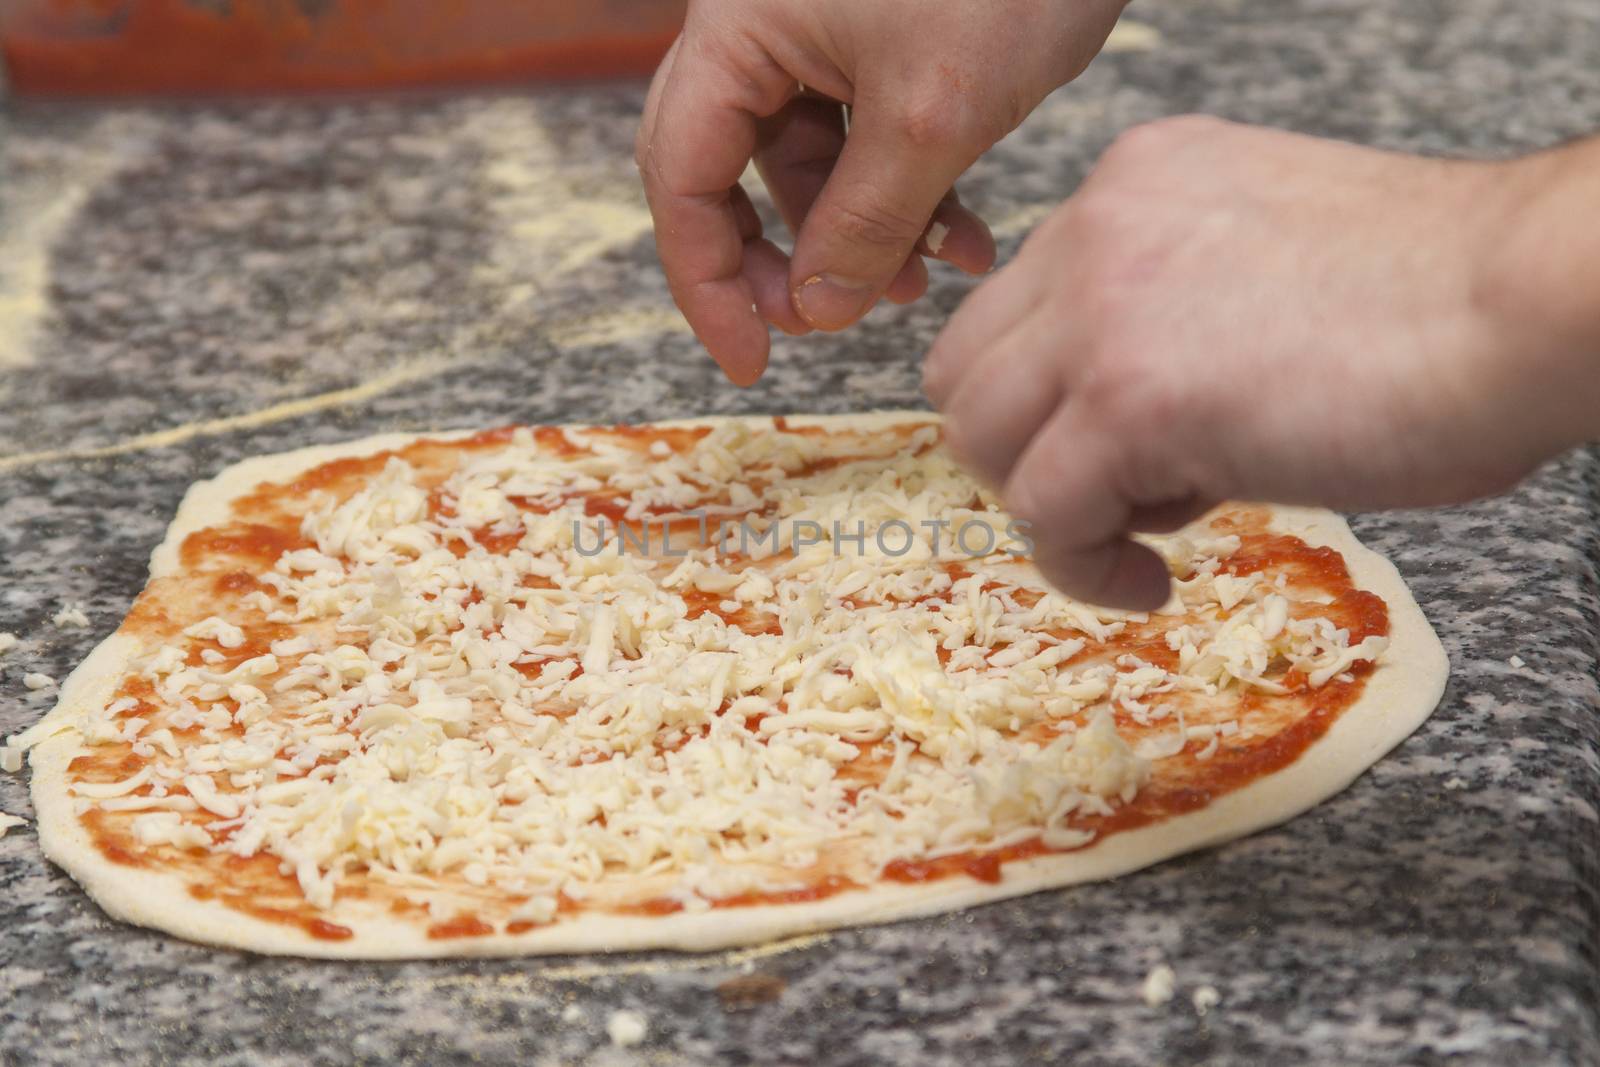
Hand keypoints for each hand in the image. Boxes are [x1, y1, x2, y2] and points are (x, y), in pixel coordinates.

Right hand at [636, 0, 1126, 384]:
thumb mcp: (934, 114)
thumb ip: (865, 222)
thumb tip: (817, 310)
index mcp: (738, 26)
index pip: (680, 175)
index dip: (707, 280)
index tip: (749, 360)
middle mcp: (764, 27)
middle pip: (731, 172)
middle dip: (785, 259)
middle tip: (828, 322)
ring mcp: (823, 30)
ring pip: (814, 164)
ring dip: (864, 234)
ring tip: (924, 281)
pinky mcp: (884, 38)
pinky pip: (870, 137)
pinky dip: (910, 195)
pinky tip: (966, 239)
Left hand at [925, 116, 1591, 608]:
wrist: (1524, 303)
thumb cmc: (1441, 303)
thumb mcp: (1264, 266)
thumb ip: (1172, 308)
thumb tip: (1118, 414)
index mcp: (1134, 186)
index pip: (1012, 306)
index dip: (1046, 394)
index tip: (1105, 445)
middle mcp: (1097, 229)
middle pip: (966, 372)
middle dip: (1024, 450)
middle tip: (1109, 494)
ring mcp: (1102, 311)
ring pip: (982, 440)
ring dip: (1052, 507)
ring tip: (1150, 529)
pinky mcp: (1126, 400)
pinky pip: (1043, 514)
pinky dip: (1085, 566)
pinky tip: (1151, 579)